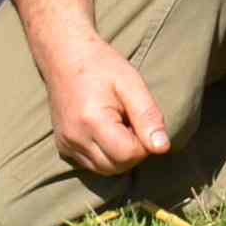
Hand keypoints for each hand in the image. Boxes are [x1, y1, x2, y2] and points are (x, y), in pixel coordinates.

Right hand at [43, 29, 174, 177]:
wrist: (64, 56)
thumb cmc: (101, 65)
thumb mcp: (131, 83)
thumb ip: (148, 116)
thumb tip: (162, 148)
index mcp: (92, 121)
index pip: (129, 154)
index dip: (144, 142)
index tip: (140, 119)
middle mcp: (74, 138)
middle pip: (117, 166)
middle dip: (132, 150)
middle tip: (131, 120)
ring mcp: (66, 145)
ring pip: (104, 169)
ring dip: (119, 154)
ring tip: (119, 124)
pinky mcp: (63, 147)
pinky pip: (91, 164)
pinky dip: (104, 154)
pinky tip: (106, 130)